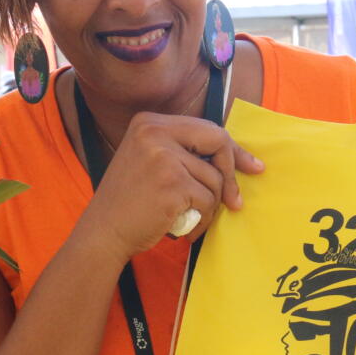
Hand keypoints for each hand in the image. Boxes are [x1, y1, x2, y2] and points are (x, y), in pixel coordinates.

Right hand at [75, 112, 263, 262]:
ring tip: (190, 219)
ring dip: (209, 206)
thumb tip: (232, 154)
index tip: (252, 166)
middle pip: (218, 141)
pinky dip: (202, 221)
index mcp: (149, 123)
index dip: (232, 149)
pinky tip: (186, 229)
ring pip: (214, 179)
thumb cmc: (130, 203)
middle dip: (231, 172)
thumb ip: (181, 151)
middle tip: (235, 200)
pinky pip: (208, 201)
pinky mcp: (173, 184)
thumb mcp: (149, 161)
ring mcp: (164, 157)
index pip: (206, 128)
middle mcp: (155, 132)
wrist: (103, 232)